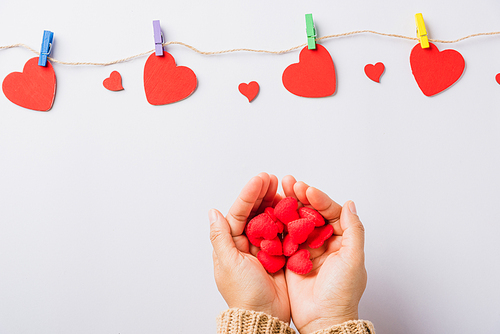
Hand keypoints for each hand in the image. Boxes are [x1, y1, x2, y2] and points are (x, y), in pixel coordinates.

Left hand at [209, 173, 289, 322]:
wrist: (266, 316)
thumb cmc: (244, 294)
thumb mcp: (229, 264)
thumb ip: (221, 237)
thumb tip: (213, 212)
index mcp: (232, 243)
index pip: (239, 213)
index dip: (249, 195)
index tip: (260, 180)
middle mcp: (247, 243)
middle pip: (255, 212)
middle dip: (263, 194)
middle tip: (273, 179)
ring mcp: (265, 247)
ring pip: (270, 218)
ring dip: (276, 203)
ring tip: (284, 188)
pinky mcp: (280, 254)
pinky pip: (285, 231)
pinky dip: (289, 219)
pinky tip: (294, 207)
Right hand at [282, 175, 366, 333]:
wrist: (322, 320)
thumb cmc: (342, 293)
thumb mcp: (353, 260)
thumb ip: (353, 230)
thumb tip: (350, 204)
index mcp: (340, 240)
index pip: (330, 212)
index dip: (319, 199)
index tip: (307, 190)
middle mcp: (322, 241)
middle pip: (311, 212)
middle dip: (300, 196)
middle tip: (289, 183)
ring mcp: (305, 249)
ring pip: (295, 221)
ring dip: (288, 205)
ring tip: (278, 190)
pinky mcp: (290, 257)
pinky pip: (283, 236)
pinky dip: (277, 223)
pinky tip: (269, 211)